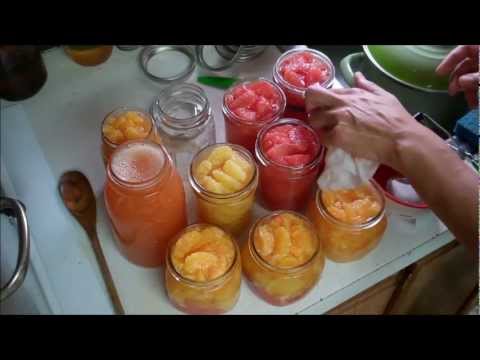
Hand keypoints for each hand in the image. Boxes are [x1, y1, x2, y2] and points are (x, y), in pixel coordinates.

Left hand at [305, 72, 431, 170]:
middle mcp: (339, 104)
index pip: (321, 91)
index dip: (319, 99)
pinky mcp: (336, 138)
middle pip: (311, 101)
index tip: (321, 105)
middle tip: (319, 117)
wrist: (400, 139)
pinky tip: (335, 141)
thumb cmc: (395, 118)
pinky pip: (322, 137)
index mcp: (350, 94)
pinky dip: (326, 139)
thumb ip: (366, 85)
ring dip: (319, 126)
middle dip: (311, 108)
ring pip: (313, 121)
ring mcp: (336, 121)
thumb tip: (357, 76)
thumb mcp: (382, 95)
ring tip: (329, 131)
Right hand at [436, 45, 478, 108]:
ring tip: (470, 103)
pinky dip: (476, 93)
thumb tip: (460, 82)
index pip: (462, 50)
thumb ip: (475, 77)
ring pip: (471, 78)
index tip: (440, 73)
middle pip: (465, 66)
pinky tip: (475, 103)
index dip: (449, 60)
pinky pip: (478, 84)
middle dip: (458, 81)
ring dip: (468, 91)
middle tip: (453, 92)